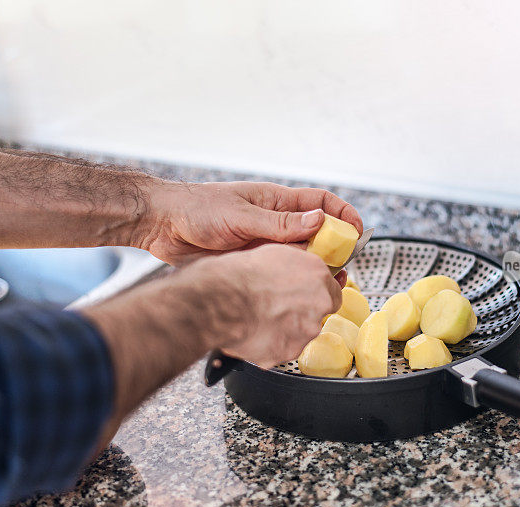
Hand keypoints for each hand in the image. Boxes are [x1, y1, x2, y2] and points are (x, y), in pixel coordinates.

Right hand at [82, 243, 342, 451]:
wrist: (216, 300)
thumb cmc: (236, 273)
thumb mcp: (272, 252)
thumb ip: (296, 263)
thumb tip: (299, 264)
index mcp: (317, 276)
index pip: (332, 291)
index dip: (316, 293)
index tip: (307, 293)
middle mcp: (317, 305)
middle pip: (316, 314)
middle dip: (299, 311)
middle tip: (274, 305)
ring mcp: (303, 332)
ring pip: (299, 333)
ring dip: (285, 328)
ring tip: (259, 318)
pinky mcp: (285, 352)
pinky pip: (281, 349)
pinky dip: (270, 343)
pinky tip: (254, 332)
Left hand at [137, 181, 362, 264]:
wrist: (162, 226)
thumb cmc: (197, 208)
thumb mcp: (242, 214)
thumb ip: (280, 223)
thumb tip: (319, 221)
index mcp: (275, 202)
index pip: (320, 203)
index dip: (342, 214)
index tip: (358, 231)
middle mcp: (273, 224)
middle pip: (315, 235)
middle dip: (333, 249)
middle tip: (343, 268)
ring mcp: (263, 245)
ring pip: (297, 258)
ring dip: (311, 269)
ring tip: (323, 284)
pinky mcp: (250, 264)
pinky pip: (276, 272)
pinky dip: (289, 281)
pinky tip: (295, 292)